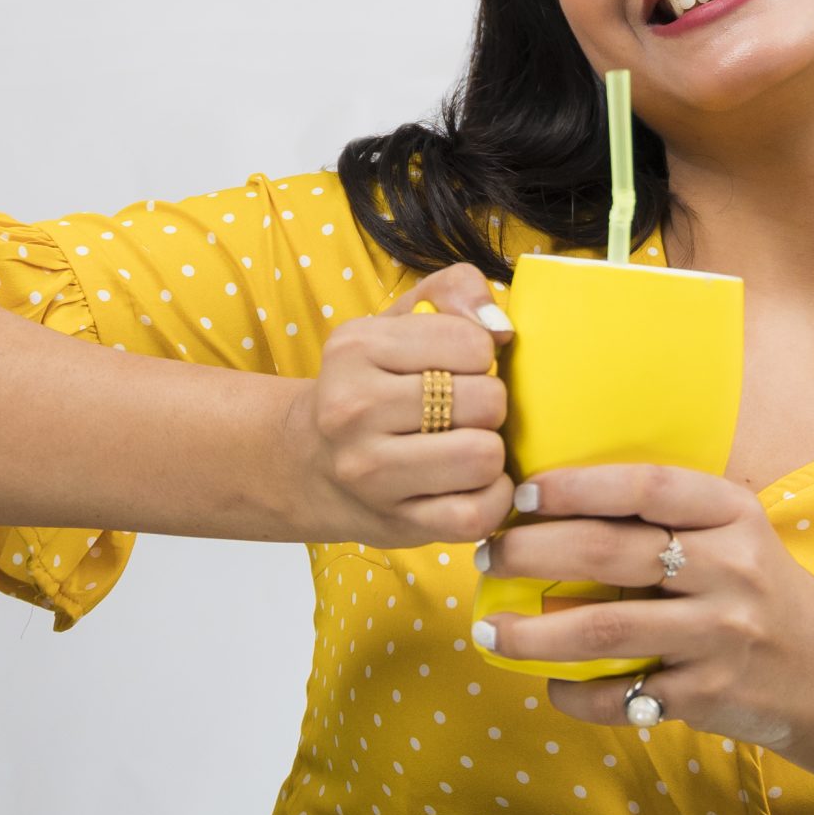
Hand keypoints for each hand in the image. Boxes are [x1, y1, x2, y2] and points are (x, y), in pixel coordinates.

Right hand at [281, 262, 517, 547]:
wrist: (312, 464)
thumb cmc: (375, 383)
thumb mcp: (401, 319)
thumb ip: (456, 290)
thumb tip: (501, 327)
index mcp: (355, 348)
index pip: (473, 344)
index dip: (483, 354)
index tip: (461, 366)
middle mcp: (353, 410)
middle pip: (486, 402)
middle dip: (490, 404)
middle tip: (466, 410)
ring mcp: (370, 474)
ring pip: (485, 457)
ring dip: (492, 451)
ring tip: (467, 444)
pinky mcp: (396, 523)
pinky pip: (478, 514)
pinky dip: (492, 497)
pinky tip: (473, 483)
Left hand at [470, 463, 813, 753]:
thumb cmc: (763, 594)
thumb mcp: (738, 537)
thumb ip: (671, 518)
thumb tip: (560, 507)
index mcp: (733, 515)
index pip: (646, 485)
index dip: (578, 486)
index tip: (523, 493)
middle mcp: (730, 569)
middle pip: (611, 552)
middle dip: (532, 552)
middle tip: (486, 556)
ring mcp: (720, 635)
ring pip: (605, 630)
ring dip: (533, 633)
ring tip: (487, 630)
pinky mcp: (707, 694)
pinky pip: (622, 695)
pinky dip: (576, 693)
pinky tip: (550, 686)